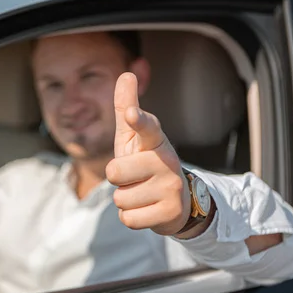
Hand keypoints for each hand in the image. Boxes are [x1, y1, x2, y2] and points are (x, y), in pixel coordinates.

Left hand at [106, 73, 191, 235]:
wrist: (177, 202)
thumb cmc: (147, 164)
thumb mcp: (134, 138)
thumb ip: (127, 108)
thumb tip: (126, 73)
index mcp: (156, 141)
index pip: (147, 127)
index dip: (138, 120)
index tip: (130, 115)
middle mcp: (167, 161)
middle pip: (115, 172)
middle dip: (117, 179)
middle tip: (134, 178)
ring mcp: (171, 188)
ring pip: (120, 198)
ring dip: (125, 200)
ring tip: (142, 194)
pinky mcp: (171, 213)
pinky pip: (128, 218)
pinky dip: (132, 217)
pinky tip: (147, 210)